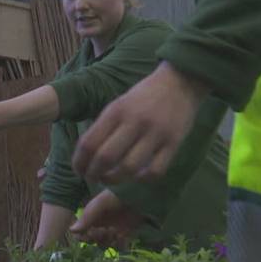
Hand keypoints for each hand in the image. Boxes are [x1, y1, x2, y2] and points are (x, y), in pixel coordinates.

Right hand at [69, 189, 144, 248]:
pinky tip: (124, 236)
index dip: (83, 237)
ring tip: (115, 231)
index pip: (80, 234)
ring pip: (104, 245)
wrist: (139, 195)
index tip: (91, 232)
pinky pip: (119, 247)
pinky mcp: (124, 235)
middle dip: (97, 239)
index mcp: (90, 219)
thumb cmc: (117, 195)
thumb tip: (72, 231)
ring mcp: (112, 231)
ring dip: (108, 242)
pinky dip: (120, 245)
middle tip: (106, 230)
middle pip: (92, 242)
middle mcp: (99, 226)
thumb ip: (87, 217)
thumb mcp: (100, 204)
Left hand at [72, 62, 208, 183]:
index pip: (89, 143)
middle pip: (105, 157)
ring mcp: (156, 133)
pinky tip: (136, 176)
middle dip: (93, 174)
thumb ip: (103, 128)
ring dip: (114, 180)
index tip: (79, 170)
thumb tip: (85, 157)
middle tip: (92, 178)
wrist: (180, 81)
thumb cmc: (143, 97)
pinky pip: (155, 170)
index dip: (79, 162)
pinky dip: (142, 179)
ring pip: (129, 167)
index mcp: (116, 111)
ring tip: (109, 179)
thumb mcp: (118, 105)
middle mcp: (134, 121)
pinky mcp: (174, 142)